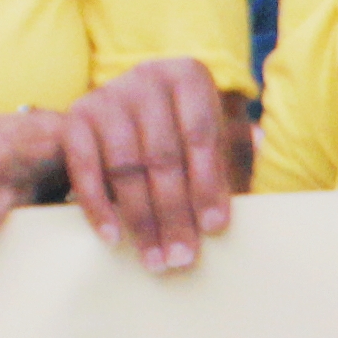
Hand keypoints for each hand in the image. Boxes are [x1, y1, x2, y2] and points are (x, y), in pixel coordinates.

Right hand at [50, 56, 238, 275]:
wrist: (115, 114)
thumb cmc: (177, 130)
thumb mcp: (208, 132)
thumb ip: (230, 147)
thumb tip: (261, 143)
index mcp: (189, 77)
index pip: (201, 136)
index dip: (208, 184)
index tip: (214, 228)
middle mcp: (147, 77)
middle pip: (162, 156)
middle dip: (174, 213)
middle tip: (182, 258)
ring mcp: (107, 95)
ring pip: (126, 167)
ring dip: (141, 220)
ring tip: (155, 260)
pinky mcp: (75, 117)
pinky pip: (85, 168)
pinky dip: (98, 207)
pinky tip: (112, 238)